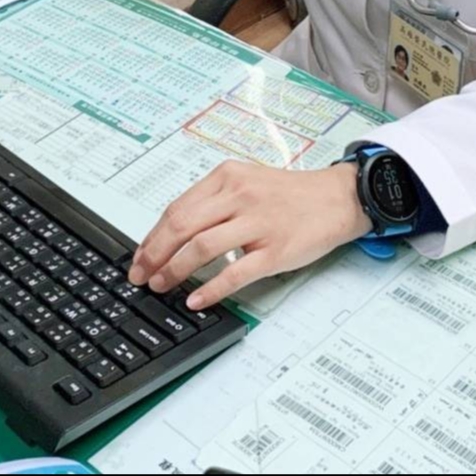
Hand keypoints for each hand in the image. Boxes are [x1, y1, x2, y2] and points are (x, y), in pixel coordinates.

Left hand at [128, 160, 370, 308]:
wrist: (336, 198)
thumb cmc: (289, 194)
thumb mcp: (247, 182)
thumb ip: (214, 201)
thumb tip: (174, 231)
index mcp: (228, 177)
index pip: (177, 208)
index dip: (152, 236)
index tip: (139, 257)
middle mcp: (239, 195)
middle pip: (182, 226)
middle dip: (154, 255)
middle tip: (142, 276)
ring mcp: (257, 223)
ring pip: (202, 248)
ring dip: (174, 271)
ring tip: (162, 286)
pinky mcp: (275, 250)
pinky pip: (234, 273)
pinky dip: (210, 289)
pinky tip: (196, 300)